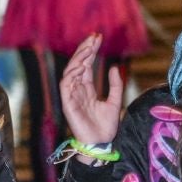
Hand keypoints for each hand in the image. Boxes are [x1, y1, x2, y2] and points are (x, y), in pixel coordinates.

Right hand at [60, 33, 124, 153]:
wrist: (101, 143)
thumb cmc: (106, 125)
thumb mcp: (115, 101)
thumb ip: (115, 85)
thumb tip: (114, 67)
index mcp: (87, 88)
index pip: (86, 65)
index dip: (90, 51)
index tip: (98, 38)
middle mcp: (77, 90)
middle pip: (78, 65)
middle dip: (84, 50)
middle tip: (93, 37)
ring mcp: (72, 96)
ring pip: (70, 72)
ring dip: (78, 59)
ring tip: (88, 48)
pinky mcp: (68, 104)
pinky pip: (66, 86)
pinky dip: (71, 75)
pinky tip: (80, 65)